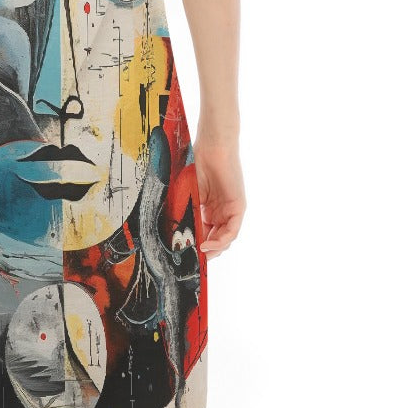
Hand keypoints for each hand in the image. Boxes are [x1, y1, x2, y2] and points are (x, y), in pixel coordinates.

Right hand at [194, 137, 245, 258]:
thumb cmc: (195, 162)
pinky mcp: (238, 207)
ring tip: (198, 255)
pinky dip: (220, 240)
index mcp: (209, 208)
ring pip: (224, 238)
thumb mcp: (186, 192)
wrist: (211, 145)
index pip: (203, 232)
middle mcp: (221, 211)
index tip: (182, 254)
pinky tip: (206, 245)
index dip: (194, 244)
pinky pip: (231, 231)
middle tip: (190, 261)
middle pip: (214, 238)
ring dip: (212, 249)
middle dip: (203, 252)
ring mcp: (230, 210)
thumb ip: (183, 211)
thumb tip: (169, 232)